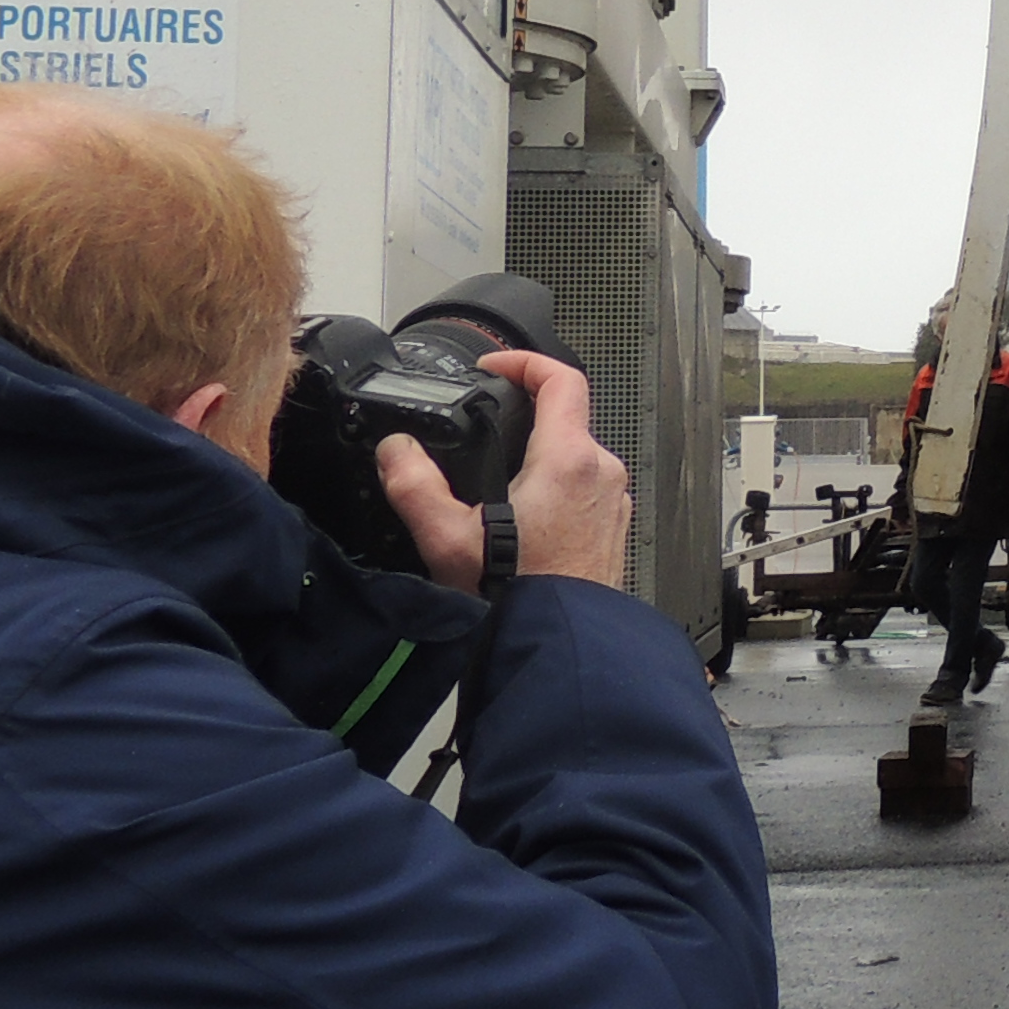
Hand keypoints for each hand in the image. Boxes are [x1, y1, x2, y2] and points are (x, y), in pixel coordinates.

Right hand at [376, 348, 633, 596]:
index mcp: (568, 461)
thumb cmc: (518, 599)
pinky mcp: (613, 530)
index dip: (526, 361)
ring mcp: (613, 503)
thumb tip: (395, 451)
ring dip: (539, 458)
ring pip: (576, 456)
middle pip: (567, 418)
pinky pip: (586, 490)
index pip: (561, 378)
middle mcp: (602, 473)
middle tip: (487, 426)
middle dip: (525, 418)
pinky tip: (522, 521)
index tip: (496, 366)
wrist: (559, 647)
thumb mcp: (448, 539)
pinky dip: (555, 490)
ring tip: (497, 483)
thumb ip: (414, 485)